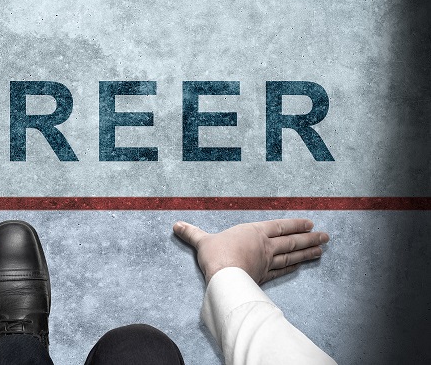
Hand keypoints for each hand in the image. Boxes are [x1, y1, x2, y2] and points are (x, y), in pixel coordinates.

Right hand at [173, 219, 328, 284]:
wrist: (223, 277)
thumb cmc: (216, 255)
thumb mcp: (202, 241)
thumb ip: (192, 233)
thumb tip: (176, 225)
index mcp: (254, 232)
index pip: (279, 226)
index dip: (295, 224)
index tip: (309, 223)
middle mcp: (265, 246)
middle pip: (291, 241)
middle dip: (310, 238)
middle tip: (325, 236)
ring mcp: (267, 262)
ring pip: (291, 256)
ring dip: (307, 252)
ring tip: (321, 249)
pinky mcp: (264, 276)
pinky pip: (282, 271)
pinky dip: (293, 268)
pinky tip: (300, 266)